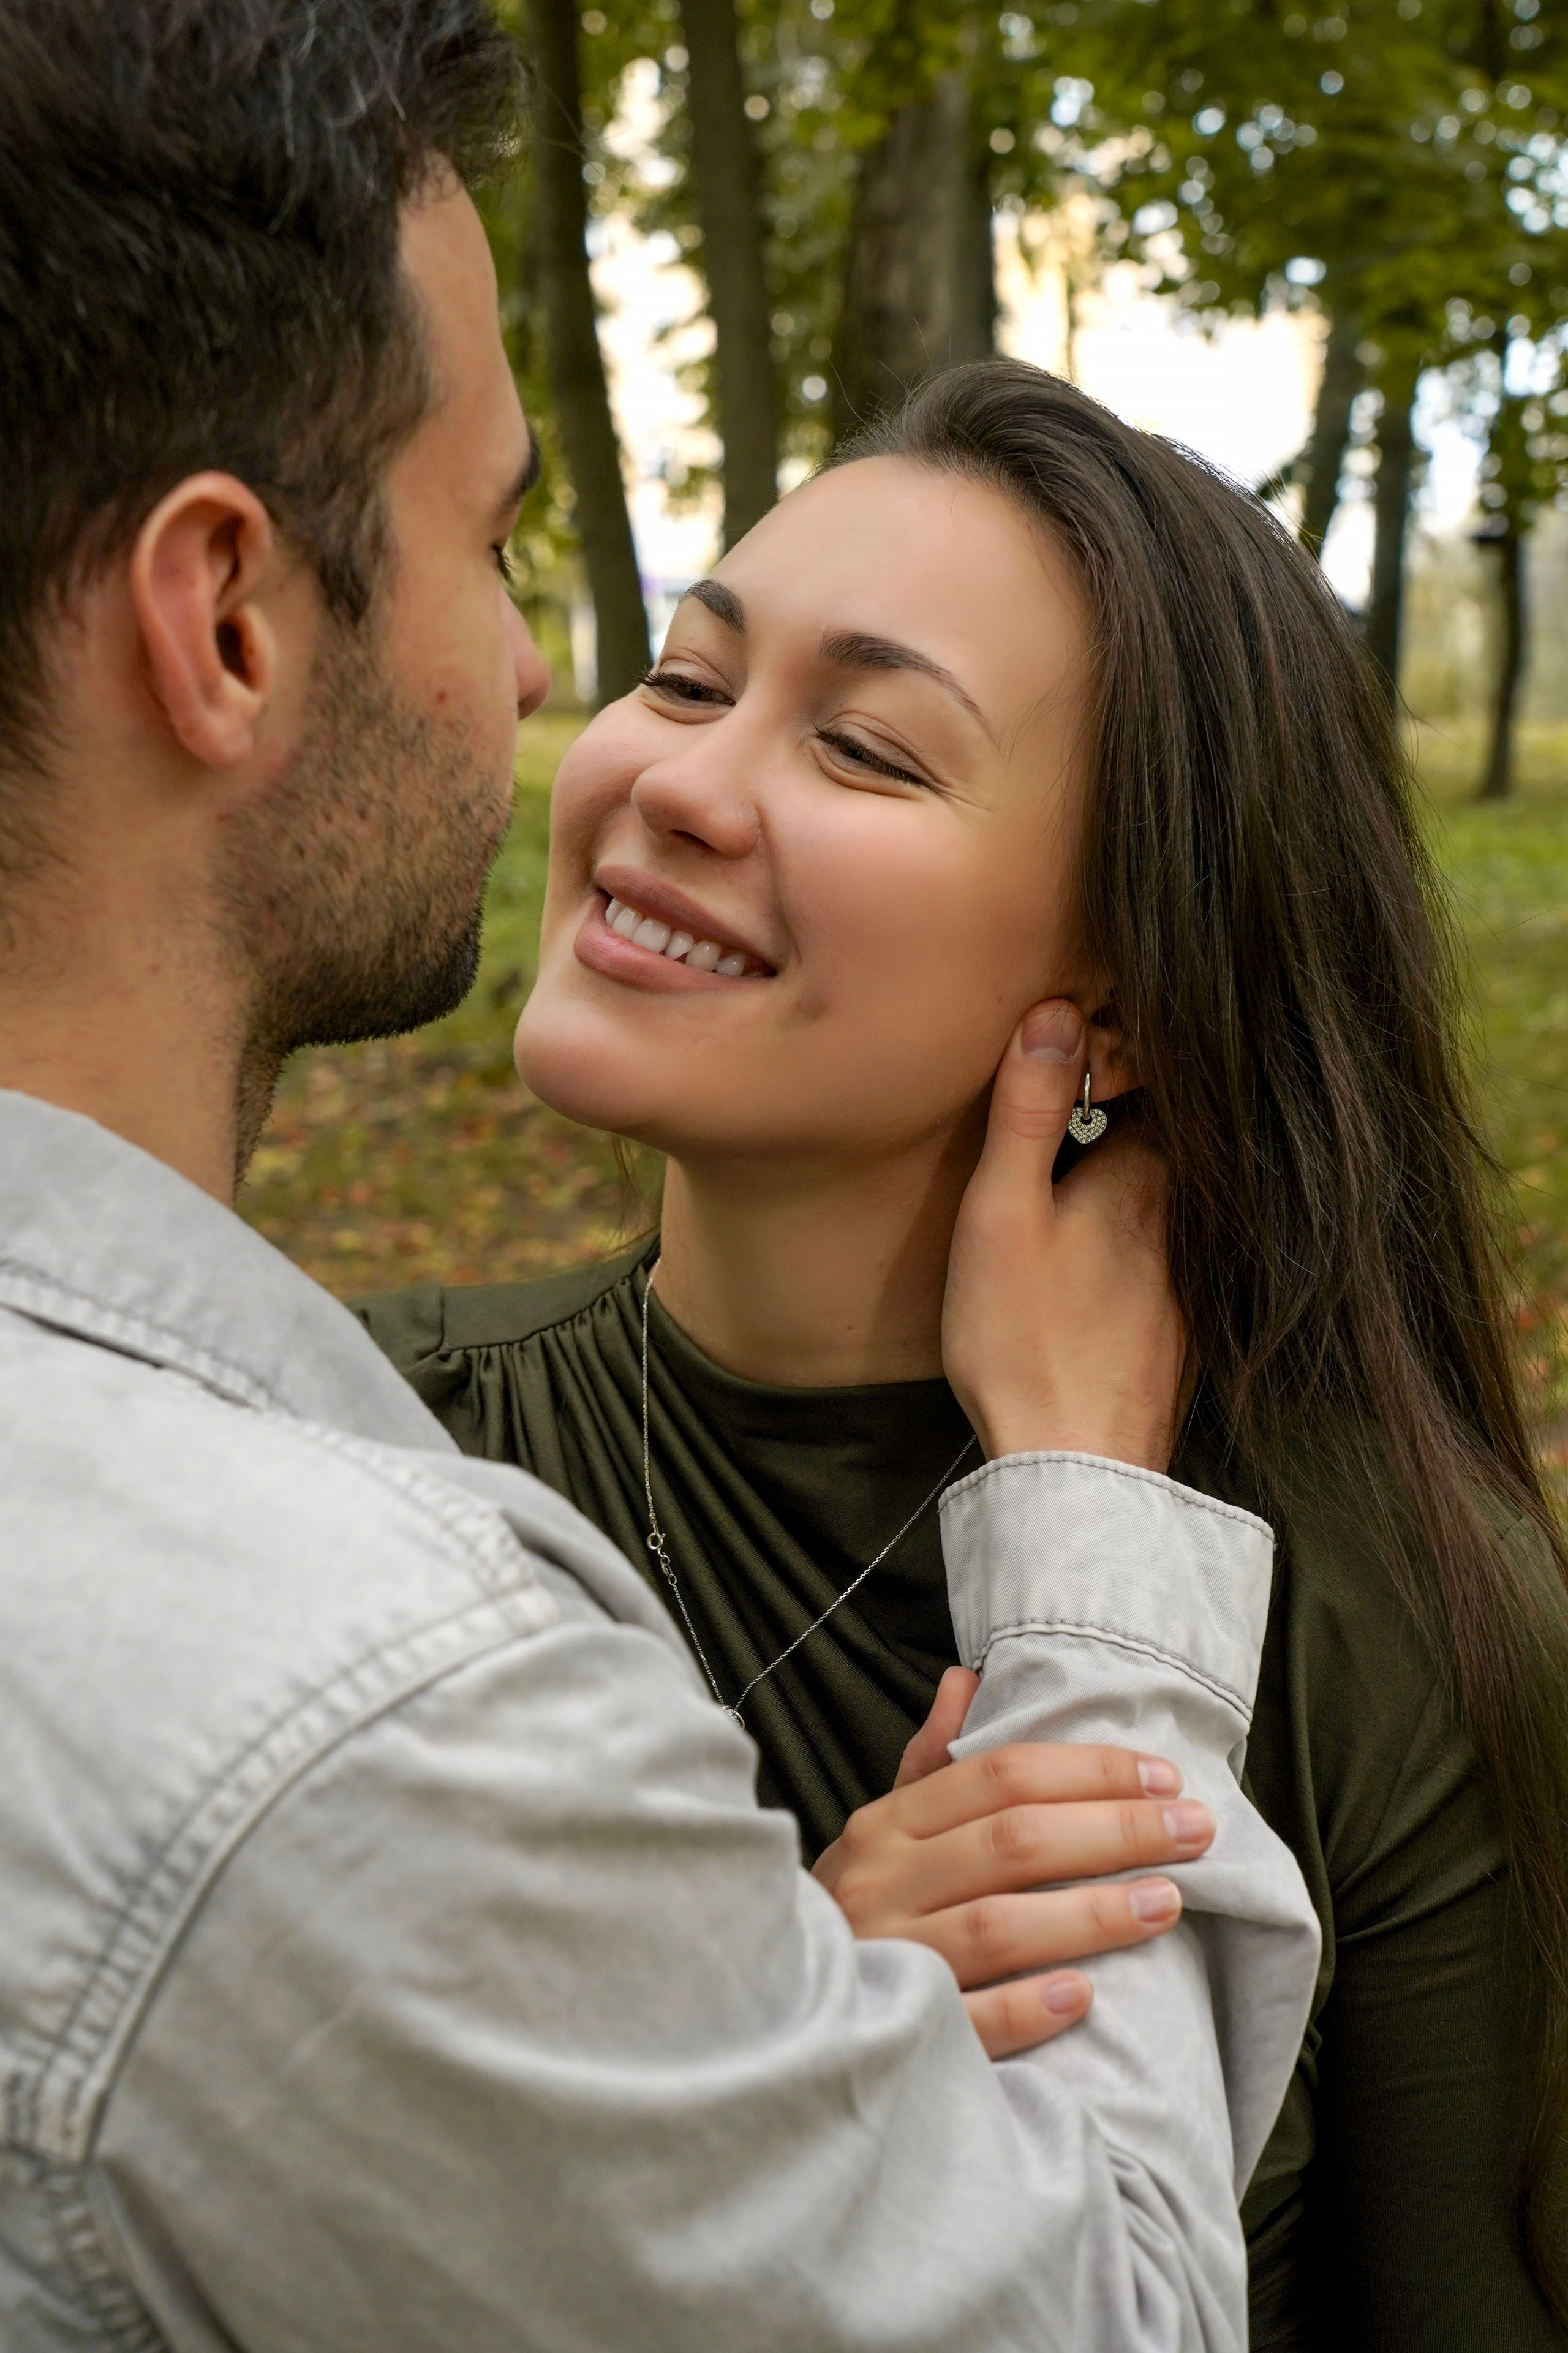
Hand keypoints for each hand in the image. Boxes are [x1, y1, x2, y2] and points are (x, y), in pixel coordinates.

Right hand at [813, 1667, 1213, 2059]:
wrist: (779, 2015)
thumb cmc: (857, 1911)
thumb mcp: (884, 1829)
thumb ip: (930, 1761)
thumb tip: (967, 1678)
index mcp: (887, 1825)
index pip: (998, 1778)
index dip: (1088, 1772)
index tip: (1165, 1776)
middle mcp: (882, 1882)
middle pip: (1013, 1842)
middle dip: (1115, 1831)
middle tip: (1195, 1831)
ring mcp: (886, 1957)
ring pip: (996, 1926)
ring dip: (1089, 1914)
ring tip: (1166, 1902)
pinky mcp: (891, 2032)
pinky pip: (966, 2020)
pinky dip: (1025, 2007)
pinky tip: (1084, 1997)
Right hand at [943, 999, 1185, 1467]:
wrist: (1078, 1468)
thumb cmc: (1027, 1340)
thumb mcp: (1002, 1211)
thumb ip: (1028, 1110)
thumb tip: (1056, 1011)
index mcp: (1147, 1175)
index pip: (1153, 1080)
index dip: (1115, 1053)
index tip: (1074, 1047)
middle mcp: (1187, 1216)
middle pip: (1163, 1135)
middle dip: (1121, 1109)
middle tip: (1068, 1097)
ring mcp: (1192, 1276)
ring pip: (1167, 1196)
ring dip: (1128, 1174)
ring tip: (1076, 1169)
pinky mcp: (1182, 1327)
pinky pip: (1165, 1251)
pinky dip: (1136, 1234)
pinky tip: (1096, 1256)